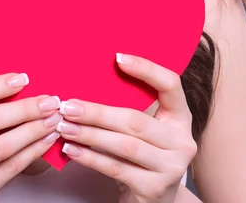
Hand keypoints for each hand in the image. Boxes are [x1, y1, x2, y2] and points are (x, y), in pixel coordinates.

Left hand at [56, 54, 196, 202]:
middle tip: (68, 105)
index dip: (147, 69)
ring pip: (124, 145)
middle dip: (97, 112)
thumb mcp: (145, 128)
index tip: (117, 57)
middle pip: (136, 120)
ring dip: (89, 134)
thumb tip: (89, 77)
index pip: (170, 85)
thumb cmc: (143, 154)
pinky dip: (90, 158)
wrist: (155, 200)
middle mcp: (182, 141)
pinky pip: (116, 168)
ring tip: (64, 126)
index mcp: (180, 117)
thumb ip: (130, 106)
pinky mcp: (154, 189)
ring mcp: (171, 167)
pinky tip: (71, 150)